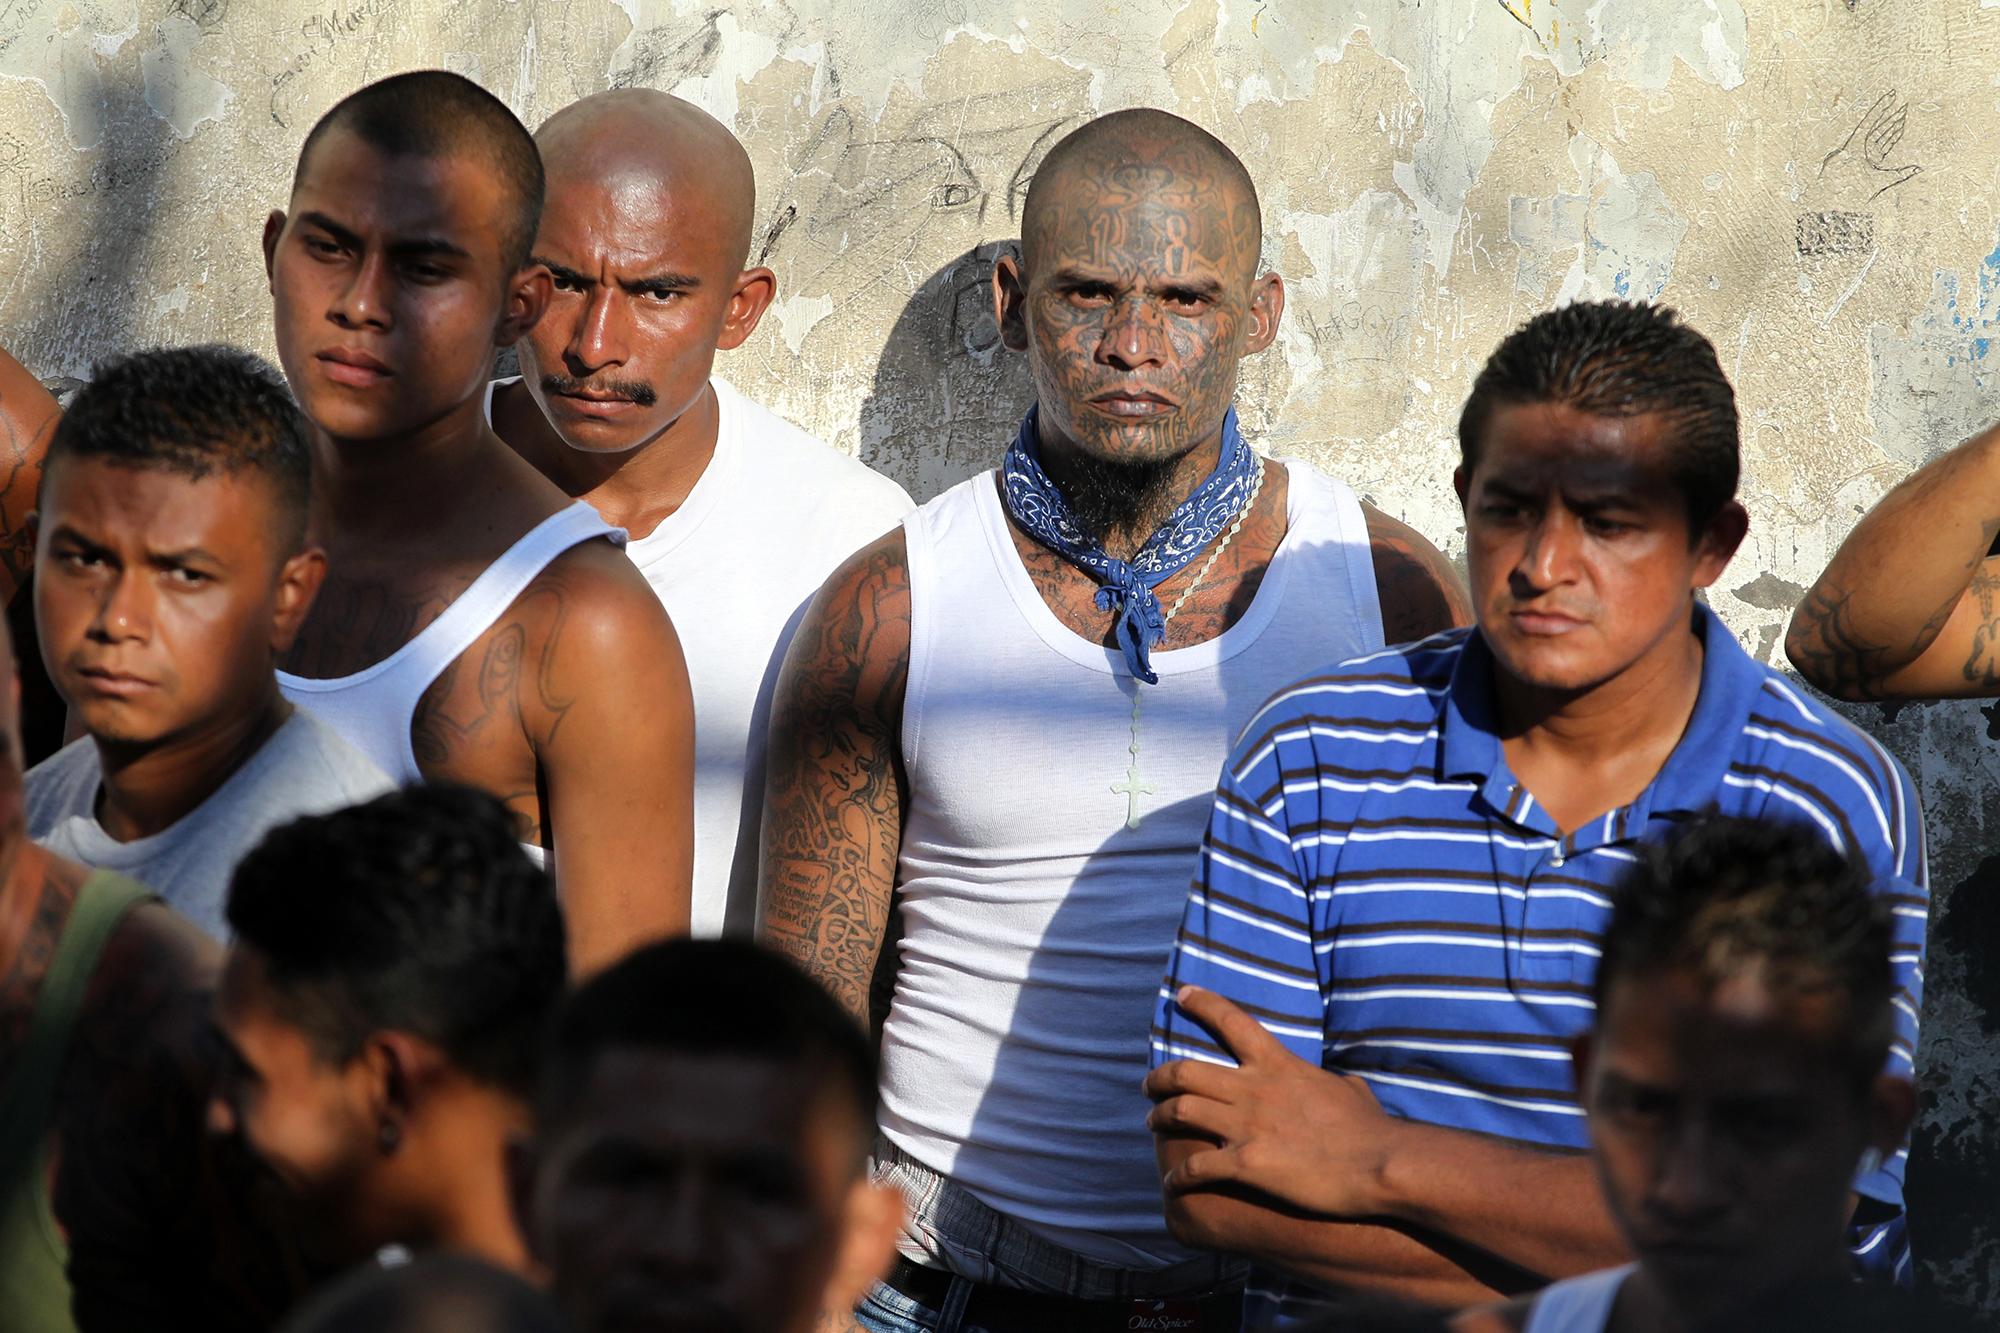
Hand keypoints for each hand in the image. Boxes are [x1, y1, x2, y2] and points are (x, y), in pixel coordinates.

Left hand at [1143, 985, 1397, 1218]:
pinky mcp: (1246, 1163)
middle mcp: (1254, 1089)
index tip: (1180, 995)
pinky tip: (1172, 1182)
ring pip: (1180, 1111)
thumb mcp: (1351, 1091)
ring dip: (1159, 1118)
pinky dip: (1177, 1174)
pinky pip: (1196, 1166)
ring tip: (1151, 1123)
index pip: (1231, 1021)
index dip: (1201, 1003)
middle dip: (1159, 1077)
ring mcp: (1247, 1125)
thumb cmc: (1371, 1130)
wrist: (1380, 1164)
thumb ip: (1336, 1083)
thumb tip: (1343, 1084)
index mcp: (1278, 1065)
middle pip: (1186, 1071)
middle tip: (1149, 1085)